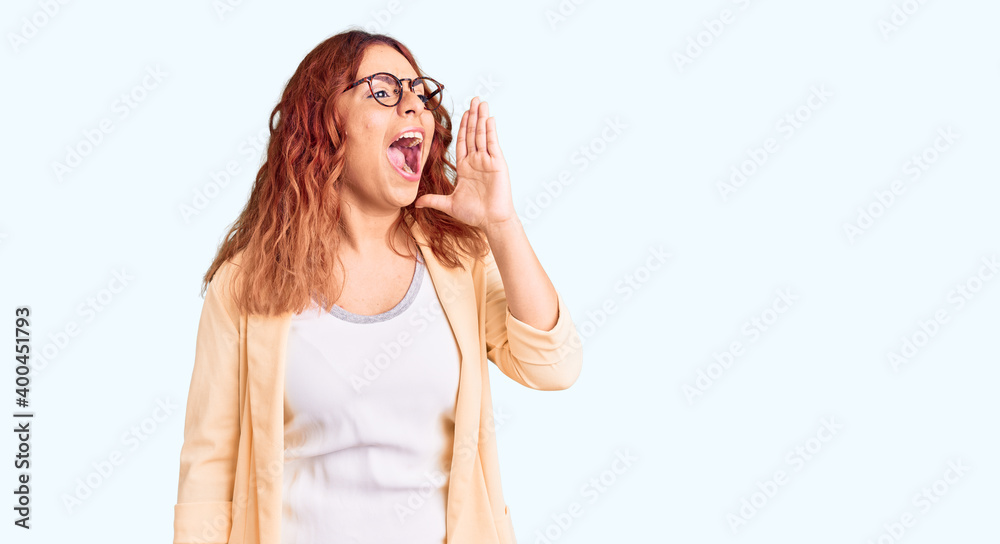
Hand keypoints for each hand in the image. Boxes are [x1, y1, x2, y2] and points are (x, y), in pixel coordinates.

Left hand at [414, 97, 515, 230]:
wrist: (491, 221)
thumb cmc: (474, 214)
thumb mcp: (449, 204)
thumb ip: (433, 200)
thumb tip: (416, 203)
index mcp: (466, 167)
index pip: (463, 142)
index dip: (463, 126)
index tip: (463, 112)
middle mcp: (477, 161)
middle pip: (474, 133)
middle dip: (473, 116)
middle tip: (474, 99)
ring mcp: (488, 161)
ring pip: (483, 135)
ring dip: (481, 118)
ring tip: (481, 102)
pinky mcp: (497, 164)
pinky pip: (492, 143)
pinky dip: (490, 130)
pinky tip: (489, 118)